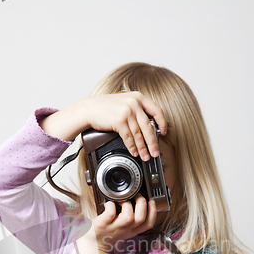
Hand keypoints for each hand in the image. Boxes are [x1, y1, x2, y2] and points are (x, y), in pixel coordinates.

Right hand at [40, 92, 166, 160]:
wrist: (89, 108)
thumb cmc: (105, 107)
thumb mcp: (124, 102)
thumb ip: (137, 109)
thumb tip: (148, 126)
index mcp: (138, 97)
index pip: (157, 110)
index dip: (162, 123)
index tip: (164, 133)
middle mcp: (134, 103)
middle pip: (148, 126)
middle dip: (153, 142)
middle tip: (155, 152)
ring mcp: (127, 112)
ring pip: (139, 134)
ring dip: (142, 148)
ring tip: (145, 156)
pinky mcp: (119, 121)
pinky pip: (129, 138)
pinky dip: (132, 147)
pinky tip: (134, 152)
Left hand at [76, 195, 157, 253]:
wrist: (92, 244)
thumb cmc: (107, 234)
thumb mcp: (123, 230)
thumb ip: (131, 220)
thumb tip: (136, 203)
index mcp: (131, 230)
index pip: (148, 224)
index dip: (153, 212)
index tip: (152, 202)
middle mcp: (125, 230)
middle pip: (141, 218)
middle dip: (142, 203)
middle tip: (136, 196)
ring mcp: (114, 227)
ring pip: (128, 217)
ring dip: (127, 204)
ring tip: (122, 199)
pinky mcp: (102, 224)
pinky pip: (110, 213)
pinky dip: (111, 205)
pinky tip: (109, 203)